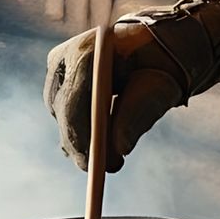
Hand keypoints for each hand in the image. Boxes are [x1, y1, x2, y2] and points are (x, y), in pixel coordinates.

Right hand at [44, 22, 186, 171]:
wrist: (155, 50)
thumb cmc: (160, 66)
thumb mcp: (158, 90)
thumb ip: (137, 116)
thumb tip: (118, 151)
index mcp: (87, 50)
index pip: (72, 99)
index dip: (78, 135)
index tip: (90, 165)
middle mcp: (66, 57)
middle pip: (62, 110)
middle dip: (81, 143)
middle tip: (106, 168)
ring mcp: (59, 70)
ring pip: (61, 114)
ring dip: (80, 139)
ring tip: (108, 161)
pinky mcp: (61, 84)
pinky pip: (64, 114)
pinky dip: (81, 132)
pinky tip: (96, 151)